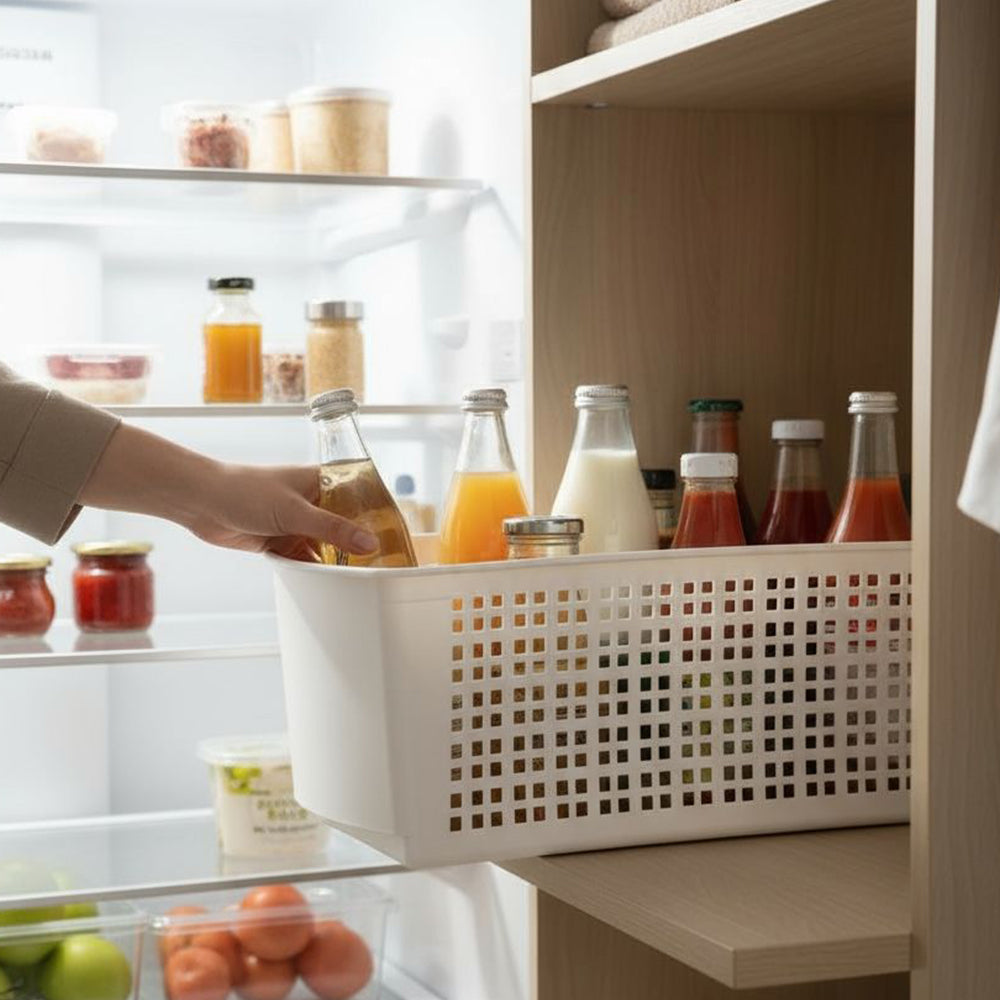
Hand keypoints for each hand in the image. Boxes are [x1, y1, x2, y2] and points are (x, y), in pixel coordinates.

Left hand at [185, 463, 377, 560]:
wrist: (202, 502)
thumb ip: (333, 529)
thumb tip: (368, 543)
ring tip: (356, 578)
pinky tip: (327, 581)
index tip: (394, 538)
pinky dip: (314, 569)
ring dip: (335, 560)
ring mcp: (297, 522)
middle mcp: (313, 501)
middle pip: (345, 526)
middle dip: (357, 545)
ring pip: (326, 545)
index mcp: (321, 481)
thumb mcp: (295, 511)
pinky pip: (306, 558)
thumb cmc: (246, 490)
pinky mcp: (282, 541)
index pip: (359, 498)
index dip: (376, 517)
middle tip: (378, 565)